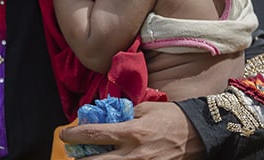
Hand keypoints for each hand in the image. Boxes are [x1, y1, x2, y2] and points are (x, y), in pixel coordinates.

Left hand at [59, 101, 203, 159]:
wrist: (199, 134)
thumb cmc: (170, 117)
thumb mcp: (144, 109)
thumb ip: (122, 115)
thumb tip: (102, 118)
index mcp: (132, 132)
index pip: (95, 134)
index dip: (75, 135)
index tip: (65, 135)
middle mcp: (135, 153)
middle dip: (80, 158)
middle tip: (71, 154)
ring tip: (86, 158)